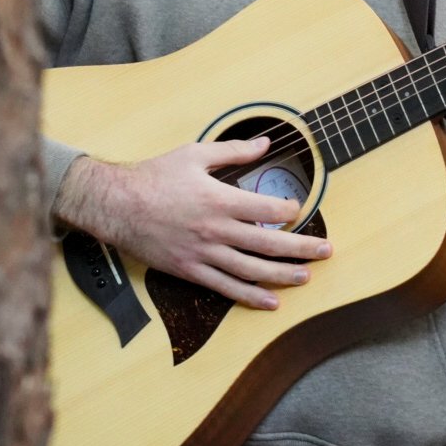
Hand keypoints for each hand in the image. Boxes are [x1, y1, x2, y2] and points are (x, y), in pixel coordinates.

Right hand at [54, 136, 331, 310]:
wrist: (119, 206)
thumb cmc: (155, 177)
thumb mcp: (195, 154)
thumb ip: (233, 151)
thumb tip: (264, 143)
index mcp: (219, 199)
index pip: (267, 210)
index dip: (289, 211)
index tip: (299, 210)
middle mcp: (216, 230)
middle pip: (268, 244)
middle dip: (301, 248)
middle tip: (326, 251)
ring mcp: (204, 254)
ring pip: (252, 271)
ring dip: (283, 276)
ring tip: (306, 277)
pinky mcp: (191, 271)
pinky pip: (226, 288)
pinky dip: (251, 297)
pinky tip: (270, 302)